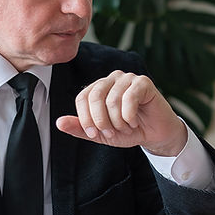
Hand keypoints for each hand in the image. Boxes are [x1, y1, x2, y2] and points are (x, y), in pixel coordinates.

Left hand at [56, 71, 186, 155]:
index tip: (93, 134)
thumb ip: (81, 128)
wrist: (155, 135)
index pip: (82, 97)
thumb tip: (59, 122)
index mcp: (99, 88)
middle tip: (109, 132)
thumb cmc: (128, 131)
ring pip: (112, 99)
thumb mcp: (101, 134)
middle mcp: (111, 79)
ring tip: (126, 128)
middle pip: (95, 95)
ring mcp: (128, 78)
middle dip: (100, 120)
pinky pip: (130, 97)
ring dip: (118, 121)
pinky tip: (134, 122)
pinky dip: (129, 116)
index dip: (85, 118)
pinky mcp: (143, 82)